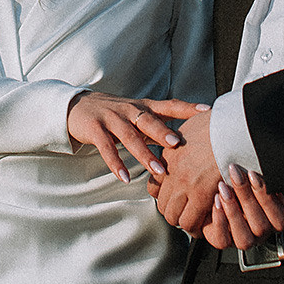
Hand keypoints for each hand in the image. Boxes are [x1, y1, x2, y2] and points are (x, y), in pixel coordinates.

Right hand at [66, 94, 208, 181]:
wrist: (76, 106)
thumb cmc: (114, 114)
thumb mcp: (136, 117)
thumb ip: (158, 127)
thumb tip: (186, 142)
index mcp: (143, 107)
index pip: (169, 106)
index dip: (188, 108)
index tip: (207, 111)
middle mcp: (129, 110)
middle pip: (149, 120)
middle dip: (163, 132)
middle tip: (178, 144)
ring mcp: (111, 118)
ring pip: (129, 136)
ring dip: (144, 154)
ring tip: (158, 171)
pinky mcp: (94, 128)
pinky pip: (106, 147)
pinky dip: (116, 163)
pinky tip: (125, 177)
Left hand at [153, 109, 222, 231]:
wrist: (233, 125)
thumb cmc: (219, 123)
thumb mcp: (192, 125)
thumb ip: (184, 140)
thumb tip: (184, 143)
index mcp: (170, 155)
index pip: (155, 185)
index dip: (167, 195)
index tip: (178, 198)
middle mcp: (172, 171)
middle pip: (162, 203)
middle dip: (175, 211)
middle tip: (189, 213)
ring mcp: (184, 184)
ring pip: (173, 216)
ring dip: (185, 220)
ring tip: (199, 221)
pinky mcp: (201, 194)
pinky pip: (190, 221)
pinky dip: (197, 225)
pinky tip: (208, 222)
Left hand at [199, 166, 283, 249]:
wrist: (207, 183)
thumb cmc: (236, 179)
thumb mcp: (253, 177)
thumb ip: (268, 180)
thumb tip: (277, 180)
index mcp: (275, 220)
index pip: (281, 219)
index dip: (269, 198)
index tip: (253, 174)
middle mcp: (261, 233)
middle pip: (261, 226)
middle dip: (247, 197)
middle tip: (236, 175)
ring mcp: (243, 239)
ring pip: (244, 238)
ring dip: (233, 211)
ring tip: (223, 188)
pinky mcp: (223, 241)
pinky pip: (223, 240)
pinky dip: (219, 219)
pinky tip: (216, 201)